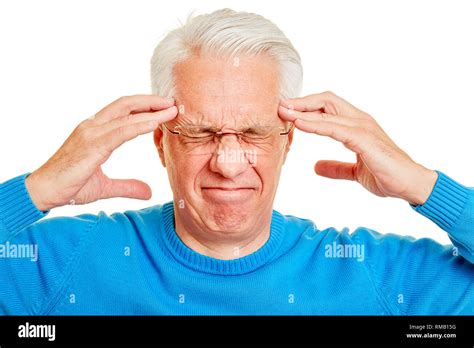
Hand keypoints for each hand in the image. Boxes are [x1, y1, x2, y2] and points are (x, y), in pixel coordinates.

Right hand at [26, 95, 177, 210]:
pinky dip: (139, 125)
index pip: (123, 112)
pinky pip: (120, 132)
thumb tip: (148, 191)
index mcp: (95, 132)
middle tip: (172, 103)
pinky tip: (154, 123)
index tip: (164, 109)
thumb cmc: (70, 186)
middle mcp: (93, 127)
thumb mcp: (106, 187)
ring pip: (125, 115)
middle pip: (126, 105)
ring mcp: (91, 133)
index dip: (144, 108)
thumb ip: (127, 186)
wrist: (43, 192)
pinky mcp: (91, 145)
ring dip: (150, 110)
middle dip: (150, 101)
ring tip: (170, 109)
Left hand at [278, 91, 437, 204]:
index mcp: (356, 125)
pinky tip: (300, 124)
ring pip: (329, 112)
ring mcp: (363, 128)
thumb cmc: (386, 174)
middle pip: (326, 100)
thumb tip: (316, 167)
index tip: (287, 111)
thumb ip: (336, 168)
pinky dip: (316, 125)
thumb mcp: (354, 172)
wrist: (410, 184)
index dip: (307, 106)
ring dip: (303, 111)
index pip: (328, 106)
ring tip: (284, 112)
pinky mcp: (365, 140)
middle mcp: (359, 121)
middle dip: (301, 102)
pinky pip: (336, 128)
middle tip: (280, 106)